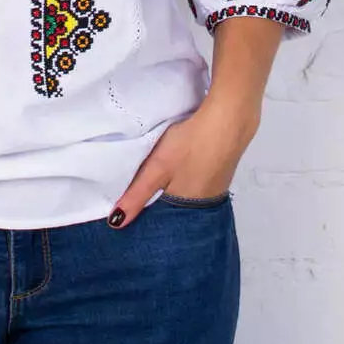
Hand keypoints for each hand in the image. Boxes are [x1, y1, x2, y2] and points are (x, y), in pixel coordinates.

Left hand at [107, 94, 259, 228]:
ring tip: (154, 185)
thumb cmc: (190, 146)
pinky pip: (197, 183)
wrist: (227, 120)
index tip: (128, 217)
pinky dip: (185, 179)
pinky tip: (178, 170)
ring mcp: (216, 187)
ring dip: (173, 192)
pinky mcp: (220, 171)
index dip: (147, 219)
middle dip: (159, 206)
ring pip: (187, 196)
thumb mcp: (157, 169)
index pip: (164, 223)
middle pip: (176, 210)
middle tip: (136, 200)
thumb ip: (137, 195)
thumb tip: (116, 223)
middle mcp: (204, 204)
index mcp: (188, 208)